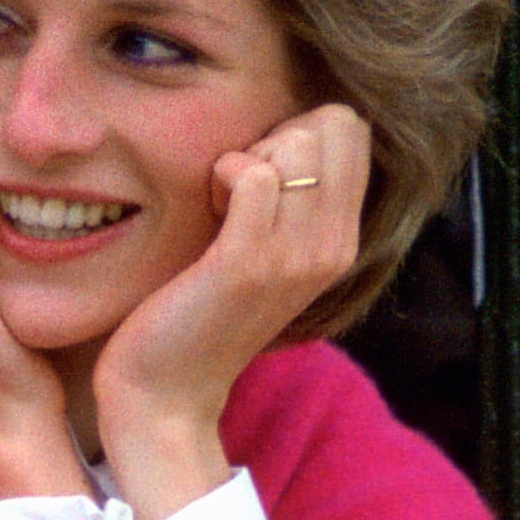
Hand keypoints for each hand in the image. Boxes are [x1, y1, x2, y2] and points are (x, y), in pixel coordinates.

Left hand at [88, 104, 371, 518]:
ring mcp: (296, 256)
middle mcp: (333, 247)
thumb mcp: (265, 254)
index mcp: (342, 241)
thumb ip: (290, 201)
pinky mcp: (251, 264)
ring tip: (223, 207)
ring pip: (297, 143)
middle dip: (278, 135)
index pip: (352, 129)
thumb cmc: (200, 314)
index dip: (300, 129)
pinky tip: (208, 212)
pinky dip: (223, 174)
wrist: (168, 395)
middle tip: (239, 190)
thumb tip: (287, 131)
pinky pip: (254, 173)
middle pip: (333, 124)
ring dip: (246, 157)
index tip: (259, 178)